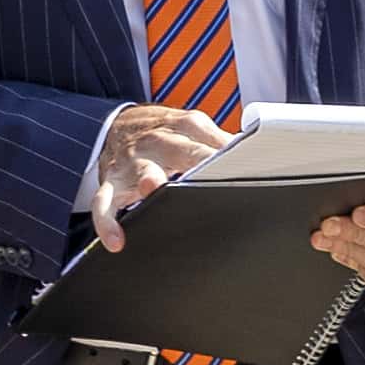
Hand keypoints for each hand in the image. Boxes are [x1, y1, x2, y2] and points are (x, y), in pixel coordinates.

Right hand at [89, 102, 237, 249]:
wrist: (118, 124)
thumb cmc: (166, 132)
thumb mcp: (195, 127)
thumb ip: (223, 142)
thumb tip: (260, 156)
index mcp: (185, 126)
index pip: (210, 138)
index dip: (228, 152)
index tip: (247, 164)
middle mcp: (158, 142)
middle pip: (179, 149)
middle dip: (194, 159)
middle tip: (211, 173)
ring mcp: (133, 162)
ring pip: (139, 171)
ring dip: (148, 179)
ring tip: (154, 188)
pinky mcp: (112, 183)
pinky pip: (103, 204)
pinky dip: (107, 222)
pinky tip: (117, 241)